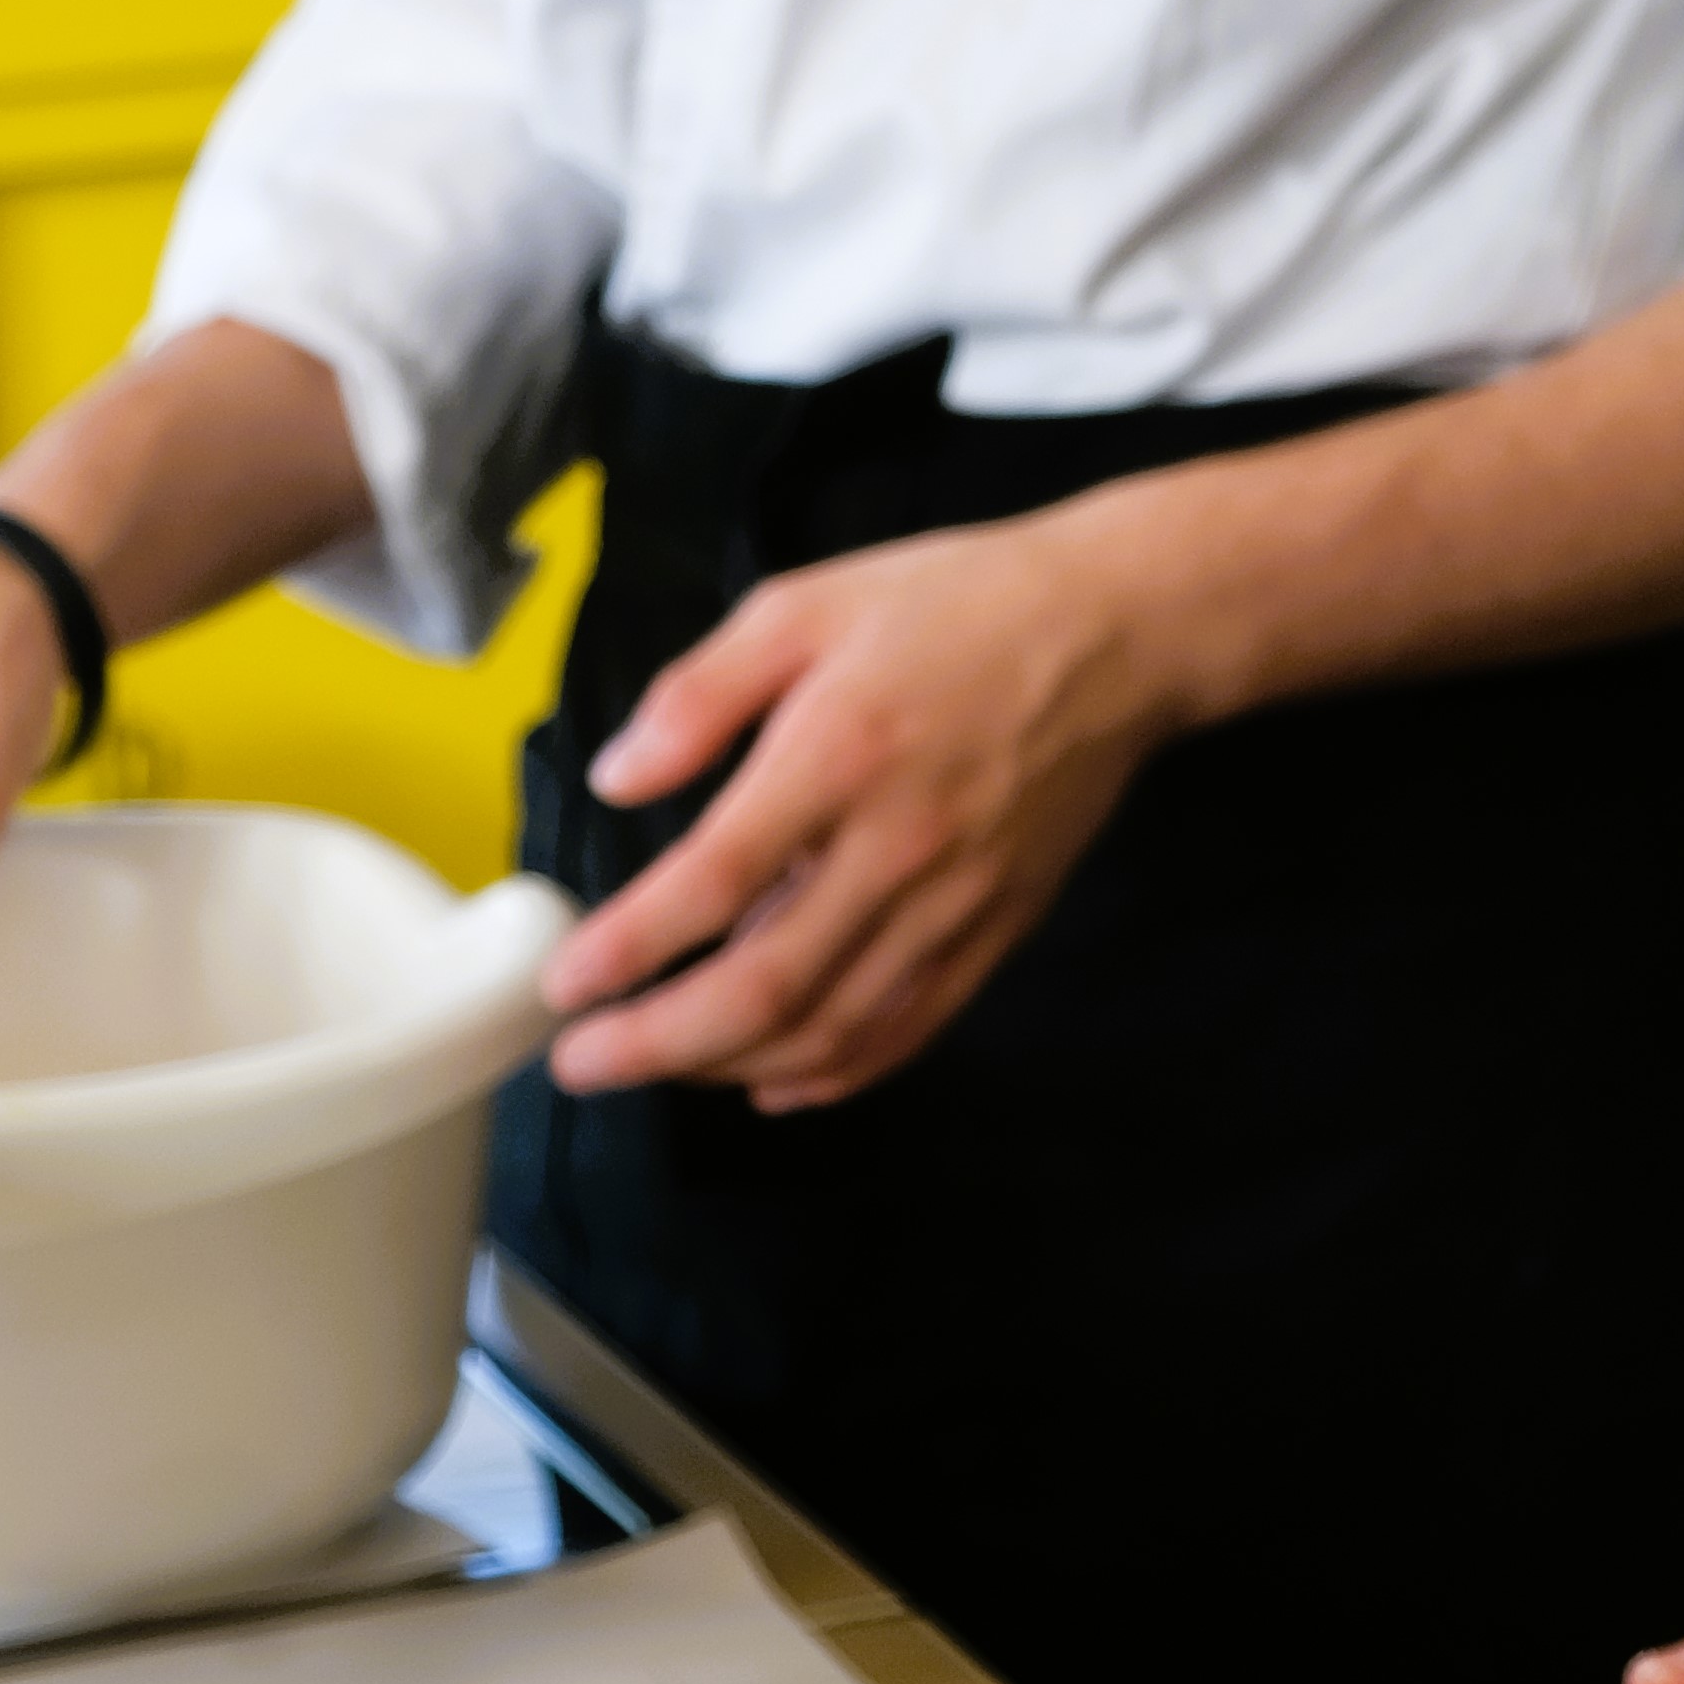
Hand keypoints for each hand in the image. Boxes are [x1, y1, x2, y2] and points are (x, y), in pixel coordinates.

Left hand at [535, 500, 1180, 1113]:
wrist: (1120, 634)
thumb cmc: (955, 605)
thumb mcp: (805, 605)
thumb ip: (700, 694)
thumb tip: (617, 781)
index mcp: (840, 755)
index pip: (713, 883)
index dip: (628, 949)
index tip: (563, 984)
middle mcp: (898, 848)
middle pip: (765, 987)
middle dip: (658, 1043)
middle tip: (581, 1061)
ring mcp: (956, 901)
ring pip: (831, 1026)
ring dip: (729, 1065)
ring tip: (658, 1063)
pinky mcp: (998, 929)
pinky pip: (907, 1028)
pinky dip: (832, 1071)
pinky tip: (771, 1078)